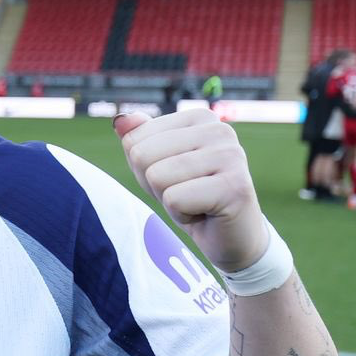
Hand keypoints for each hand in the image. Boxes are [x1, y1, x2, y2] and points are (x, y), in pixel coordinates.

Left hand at [114, 108, 267, 273]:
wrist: (231, 238)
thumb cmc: (191, 198)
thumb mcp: (156, 166)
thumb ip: (138, 139)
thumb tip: (120, 120)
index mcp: (200, 117)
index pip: (134, 138)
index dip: (145, 168)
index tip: (175, 178)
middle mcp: (220, 130)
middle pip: (142, 155)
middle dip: (154, 185)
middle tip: (185, 194)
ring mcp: (231, 156)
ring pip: (157, 177)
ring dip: (168, 201)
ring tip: (195, 203)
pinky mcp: (234, 187)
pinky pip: (175, 200)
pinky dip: (181, 215)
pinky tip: (205, 214)